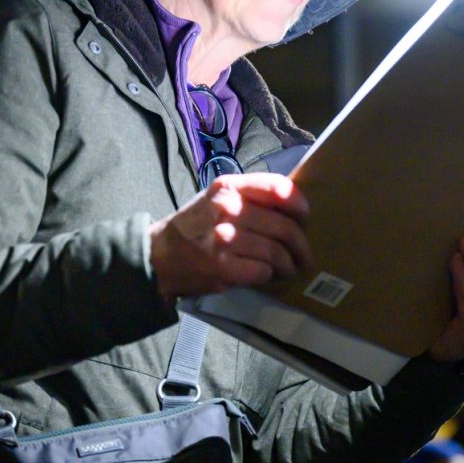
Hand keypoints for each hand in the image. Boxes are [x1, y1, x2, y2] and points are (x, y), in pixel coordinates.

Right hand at [149, 173, 314, 298]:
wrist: (159, 255)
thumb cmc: (194, 225)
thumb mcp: (217, 198)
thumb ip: (249, 197)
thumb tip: (291, 208)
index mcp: (229, 187)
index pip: (278, 188)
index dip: (299, 204)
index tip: (304, 217)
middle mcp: (228, 209)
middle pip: (284, 226)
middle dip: (301, 245)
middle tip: (304, 255)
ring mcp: (225, 239)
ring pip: (277, 252)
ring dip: (288, 264)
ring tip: (289, 269)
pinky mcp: (223, 267)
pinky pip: (262, 271)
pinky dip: (269, 275)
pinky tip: (266, 275)